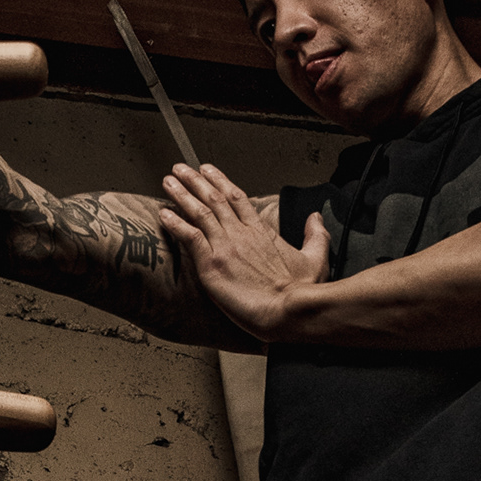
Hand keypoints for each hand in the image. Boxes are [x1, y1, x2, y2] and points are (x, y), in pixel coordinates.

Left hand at [159, 162, 328, 340]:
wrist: (290, 311)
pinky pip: (189, 237)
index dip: (220, 182)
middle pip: (215, 199)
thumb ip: (316, 235)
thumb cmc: (303, 292)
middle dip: (195, 181)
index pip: (237, 198)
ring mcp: (226, 247)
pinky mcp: (212, 264)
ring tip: (168, 182)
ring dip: (181, 195)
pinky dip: (175, 224)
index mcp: (262, 232)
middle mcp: (242, 234)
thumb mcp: (317, 258)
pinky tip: (163, 214)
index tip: (207, 171)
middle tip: (181, 169)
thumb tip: (315, 218)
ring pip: (200, 212)